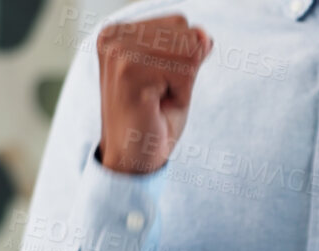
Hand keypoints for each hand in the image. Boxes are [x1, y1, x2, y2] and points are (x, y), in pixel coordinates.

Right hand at [96, 15, 211, 174]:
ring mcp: (118, 51)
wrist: (134, 159)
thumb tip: (204, 35)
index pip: (179, 24)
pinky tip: (155, 107)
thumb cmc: (155, 119)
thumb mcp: (178, 76)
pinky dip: (181, 95)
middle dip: (185, 72)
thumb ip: (190, 50)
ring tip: (157, 101)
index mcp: (119, 31)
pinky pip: (185, 72)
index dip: (183, 59)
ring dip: (183, 84)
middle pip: (187, 35)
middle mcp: (113, 35)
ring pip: (189, 52)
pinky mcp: (128, 71)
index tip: (158, 84)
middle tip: (159, 96)